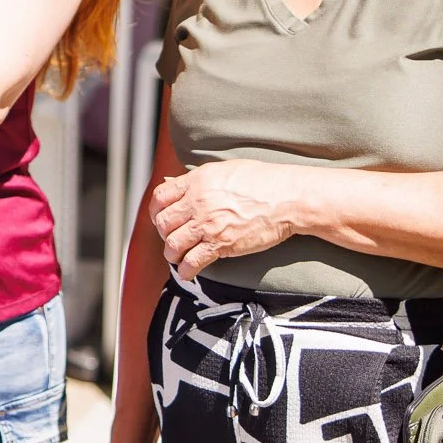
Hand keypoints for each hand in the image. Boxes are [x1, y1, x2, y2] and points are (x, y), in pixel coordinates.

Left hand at [150, 159, 298, 281]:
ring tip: (176, 257)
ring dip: (171, 254)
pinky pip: (192, 261)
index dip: (156, 211)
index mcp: (197, 181)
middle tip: (171, 239)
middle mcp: (198, 202)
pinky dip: (185, 270)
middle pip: (163, 223)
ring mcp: (208, 225)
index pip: (161, 197)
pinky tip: (187, 272)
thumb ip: (200, 179)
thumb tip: (178, 186)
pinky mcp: (221, 244)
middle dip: (163, 234)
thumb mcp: (225, 170)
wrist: (286, 198)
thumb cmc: (262, 181)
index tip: (160, 219)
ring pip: (173, 245)